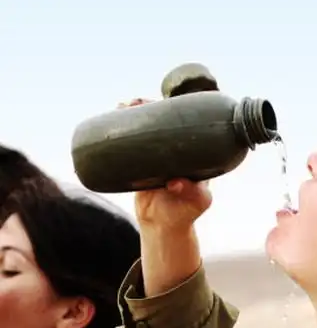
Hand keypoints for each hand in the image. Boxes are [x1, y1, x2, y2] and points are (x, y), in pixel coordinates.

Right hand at [117, 99, 212, 230]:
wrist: (164, 226)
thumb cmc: (186, 213)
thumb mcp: (196, 202)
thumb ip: (191, 192)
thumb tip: (174, 183)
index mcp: (192, 152)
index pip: (185, 123)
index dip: (174, 108)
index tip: (163, 101)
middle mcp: (174, 150)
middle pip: (161, 120)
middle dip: (148, 107)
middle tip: (136, 103)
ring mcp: (156, 156)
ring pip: (143, 129)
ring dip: (132, 114)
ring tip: (122, 107)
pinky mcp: (139, 164)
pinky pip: (129, 143)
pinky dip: (119, 131)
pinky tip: (110, 120)